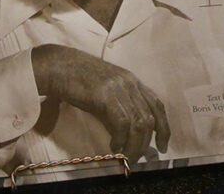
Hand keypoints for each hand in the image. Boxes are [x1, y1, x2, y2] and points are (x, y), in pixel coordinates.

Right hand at [31, 44, 169, 161]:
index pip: (157, 105)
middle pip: (149, 118)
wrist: (59, 66)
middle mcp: (130, 82)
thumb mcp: (107, 90)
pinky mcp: (106, 95)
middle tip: (137, 157)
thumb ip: (121, 105)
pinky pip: (122, 123)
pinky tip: (114, 146)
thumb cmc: (79, 79)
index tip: (163, 145)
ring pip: (138, 124)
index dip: (164, 128)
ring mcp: (119, 87)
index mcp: (132, 80)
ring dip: (134, 145)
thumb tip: (129, 134)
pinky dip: (121, 139)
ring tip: (125, 155)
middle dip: (146, 143)